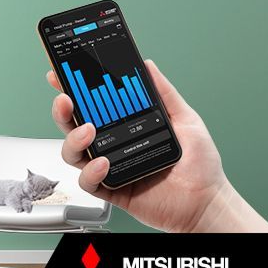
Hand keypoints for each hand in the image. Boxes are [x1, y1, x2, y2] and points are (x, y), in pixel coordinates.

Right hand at [46, 60, 265, 232]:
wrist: (206, 201)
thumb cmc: (199, 165)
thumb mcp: (185, 119)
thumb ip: (165, 93)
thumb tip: (148, 66)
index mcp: (124, 126)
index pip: (92, 105)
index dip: (73, 90)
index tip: (61, 75)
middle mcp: (111, 145)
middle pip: (73, 126)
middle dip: (63, 111)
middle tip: (66, 100)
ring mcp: (108, 167)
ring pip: (73, 153)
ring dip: (73, 140)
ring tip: (88, 131)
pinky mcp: (110, 189)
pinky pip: (88, 181)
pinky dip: (91, 171)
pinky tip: (103, 163)